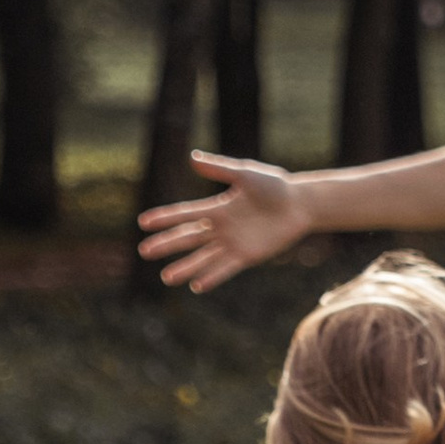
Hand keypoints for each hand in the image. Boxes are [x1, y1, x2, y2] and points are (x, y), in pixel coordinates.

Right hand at [137, 153, 308, 291]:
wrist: (301, 204)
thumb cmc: (275, 186)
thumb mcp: (245, 174)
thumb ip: (219, 169)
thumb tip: (192, 158)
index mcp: (217, 208)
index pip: (185, 214)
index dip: (165, 218)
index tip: (143, 222)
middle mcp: (221, 228)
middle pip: (188, 238)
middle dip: (166, 244)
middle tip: (144, 251)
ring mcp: (233, 243)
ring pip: (203, 257)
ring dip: (185, 267)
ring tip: (166, 277)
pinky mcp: (248, 255)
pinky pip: (226, 268)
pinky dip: (212, 276)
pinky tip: (196, 285)